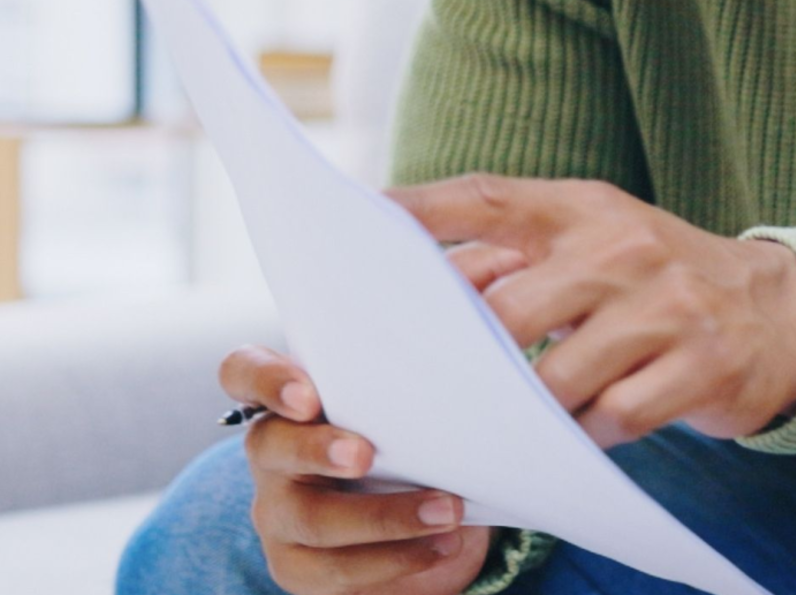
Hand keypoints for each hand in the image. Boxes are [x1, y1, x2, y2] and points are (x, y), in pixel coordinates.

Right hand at [221, 345, 488, 594]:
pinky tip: (442, 546)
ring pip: (312, 519)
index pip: (244, 372)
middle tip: (367, 454)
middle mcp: (272, 451)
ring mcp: (279, 511)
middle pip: (271, 447)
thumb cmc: (411, 430)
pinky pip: (335, 570)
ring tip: (448, 510)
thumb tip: (472, 306)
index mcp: (289, 397)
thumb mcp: (409, 393)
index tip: (307, 394)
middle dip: (319, 450)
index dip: (266, 380)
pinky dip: (395, 559)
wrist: (416, 511)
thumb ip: (414, 363)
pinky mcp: (297, 565)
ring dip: (384, 516)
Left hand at [388, 174, 795, 448]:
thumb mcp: (600, 245)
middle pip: (507, 309)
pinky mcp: (701, 365)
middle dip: (460, 359)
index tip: (357, 227)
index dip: (416, 213)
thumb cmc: (659, 284)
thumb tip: (416, 290)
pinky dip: (582, 438)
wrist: (782, 313)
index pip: (487, 198)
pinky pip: (612, 420)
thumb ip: (522, 256)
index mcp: (588, 209)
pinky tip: (575, 439)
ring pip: (555, 377)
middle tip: (422, 394)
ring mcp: (669, 306)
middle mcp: (626, 247)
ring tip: (501, 427)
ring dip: (521, 413)